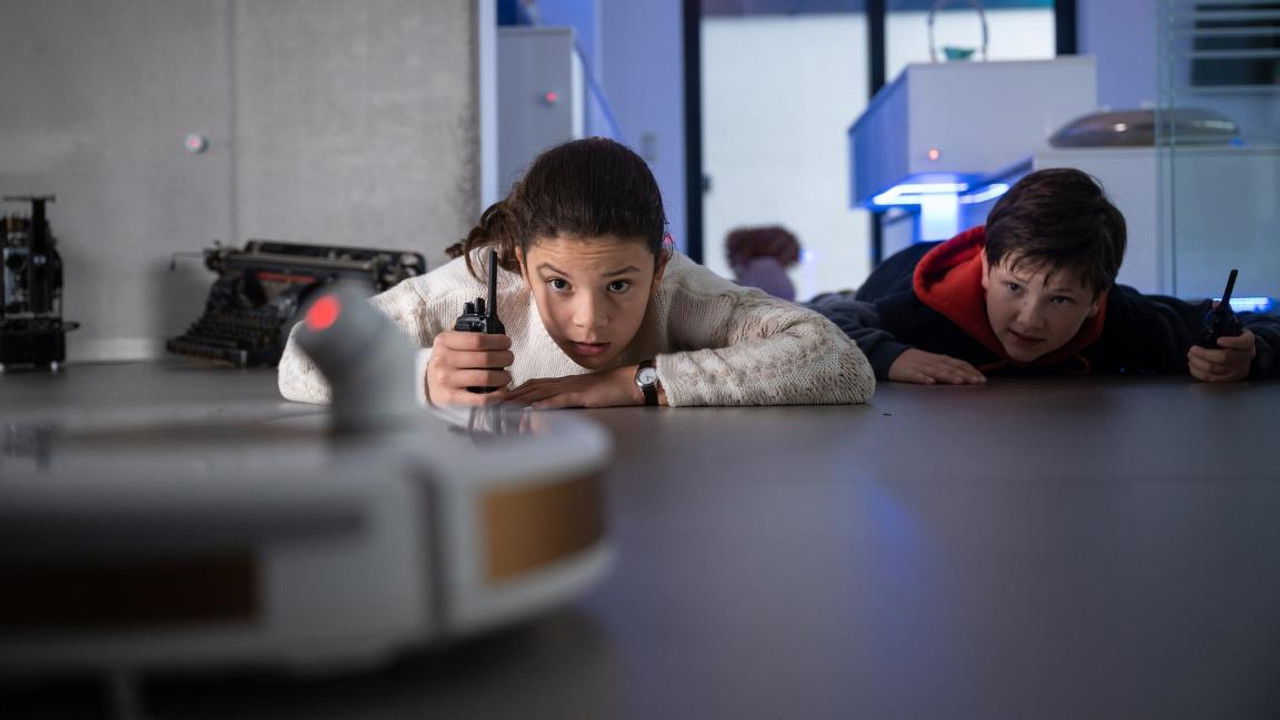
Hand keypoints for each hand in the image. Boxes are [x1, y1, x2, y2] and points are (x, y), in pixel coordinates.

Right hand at [426, 330, 513, 405]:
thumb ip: (468, 335)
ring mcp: (446, 380)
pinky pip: (481, 398)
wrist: (427, 383)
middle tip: (510, 358)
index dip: (498, 341)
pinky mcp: (452, 398)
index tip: (507, 342)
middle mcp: (443, 360)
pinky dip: (497, 395)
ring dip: (503, 376)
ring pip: (485, 377)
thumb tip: (496, 332)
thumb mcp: (450, 342)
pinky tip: (502, 390)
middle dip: (505, 357)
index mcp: (444, 341)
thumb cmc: (446, 360)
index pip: (478, 340)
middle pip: (485, 358)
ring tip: (507, 375)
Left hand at [504, 365, 642, 408]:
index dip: (514, 391)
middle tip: (492, 403)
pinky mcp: (582, 396)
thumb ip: (566, 401)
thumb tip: (549, 412)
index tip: (498, 398)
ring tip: (504, 408)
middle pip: (531, 387)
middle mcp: (563, 383)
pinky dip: (546, 404)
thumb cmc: (609, 391)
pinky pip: (561, 399)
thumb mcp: (582, 397)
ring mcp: (572, 388)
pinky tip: (534, 409)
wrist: (628, 383)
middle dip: (510, 396)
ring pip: (541, 393)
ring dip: (521, 400)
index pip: (532, 385)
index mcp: (562, 384)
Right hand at [888, 348, 985, 384]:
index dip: (970, 370)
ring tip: (960, 382)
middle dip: (965, 375)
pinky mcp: (906, 372)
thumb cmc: (915, 362)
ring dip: (949, 376)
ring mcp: (919, 367)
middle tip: (978, 382)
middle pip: (950, 368)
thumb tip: (967, 374)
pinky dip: (923, 378)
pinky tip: (930, 383)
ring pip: (936, 371)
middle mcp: (932, 362)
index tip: (982, 378)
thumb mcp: (933, 362)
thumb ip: (948, 367)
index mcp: (939, 360)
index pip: (958, 364)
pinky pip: (915, 376)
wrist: (890, 356)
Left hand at [1188, 329, 1254, 382]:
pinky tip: (1192, 365)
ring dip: (1198, 362)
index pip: (1242, 342)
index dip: (1230, 342)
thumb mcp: (1234, 329)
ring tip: (1190, 356)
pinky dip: (1198, 372)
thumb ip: (1224, 323)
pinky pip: (1211, 378)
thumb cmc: (1234, 339)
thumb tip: (1213, 311)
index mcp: (1247, 343)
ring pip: (1215, 369)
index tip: (1218, 340)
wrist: (1244, 355)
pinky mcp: (1229, 379)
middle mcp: (1245, 357)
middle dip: (1204, 353)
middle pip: (1224, 357)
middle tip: (1192, 349)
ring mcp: (1238, 370)